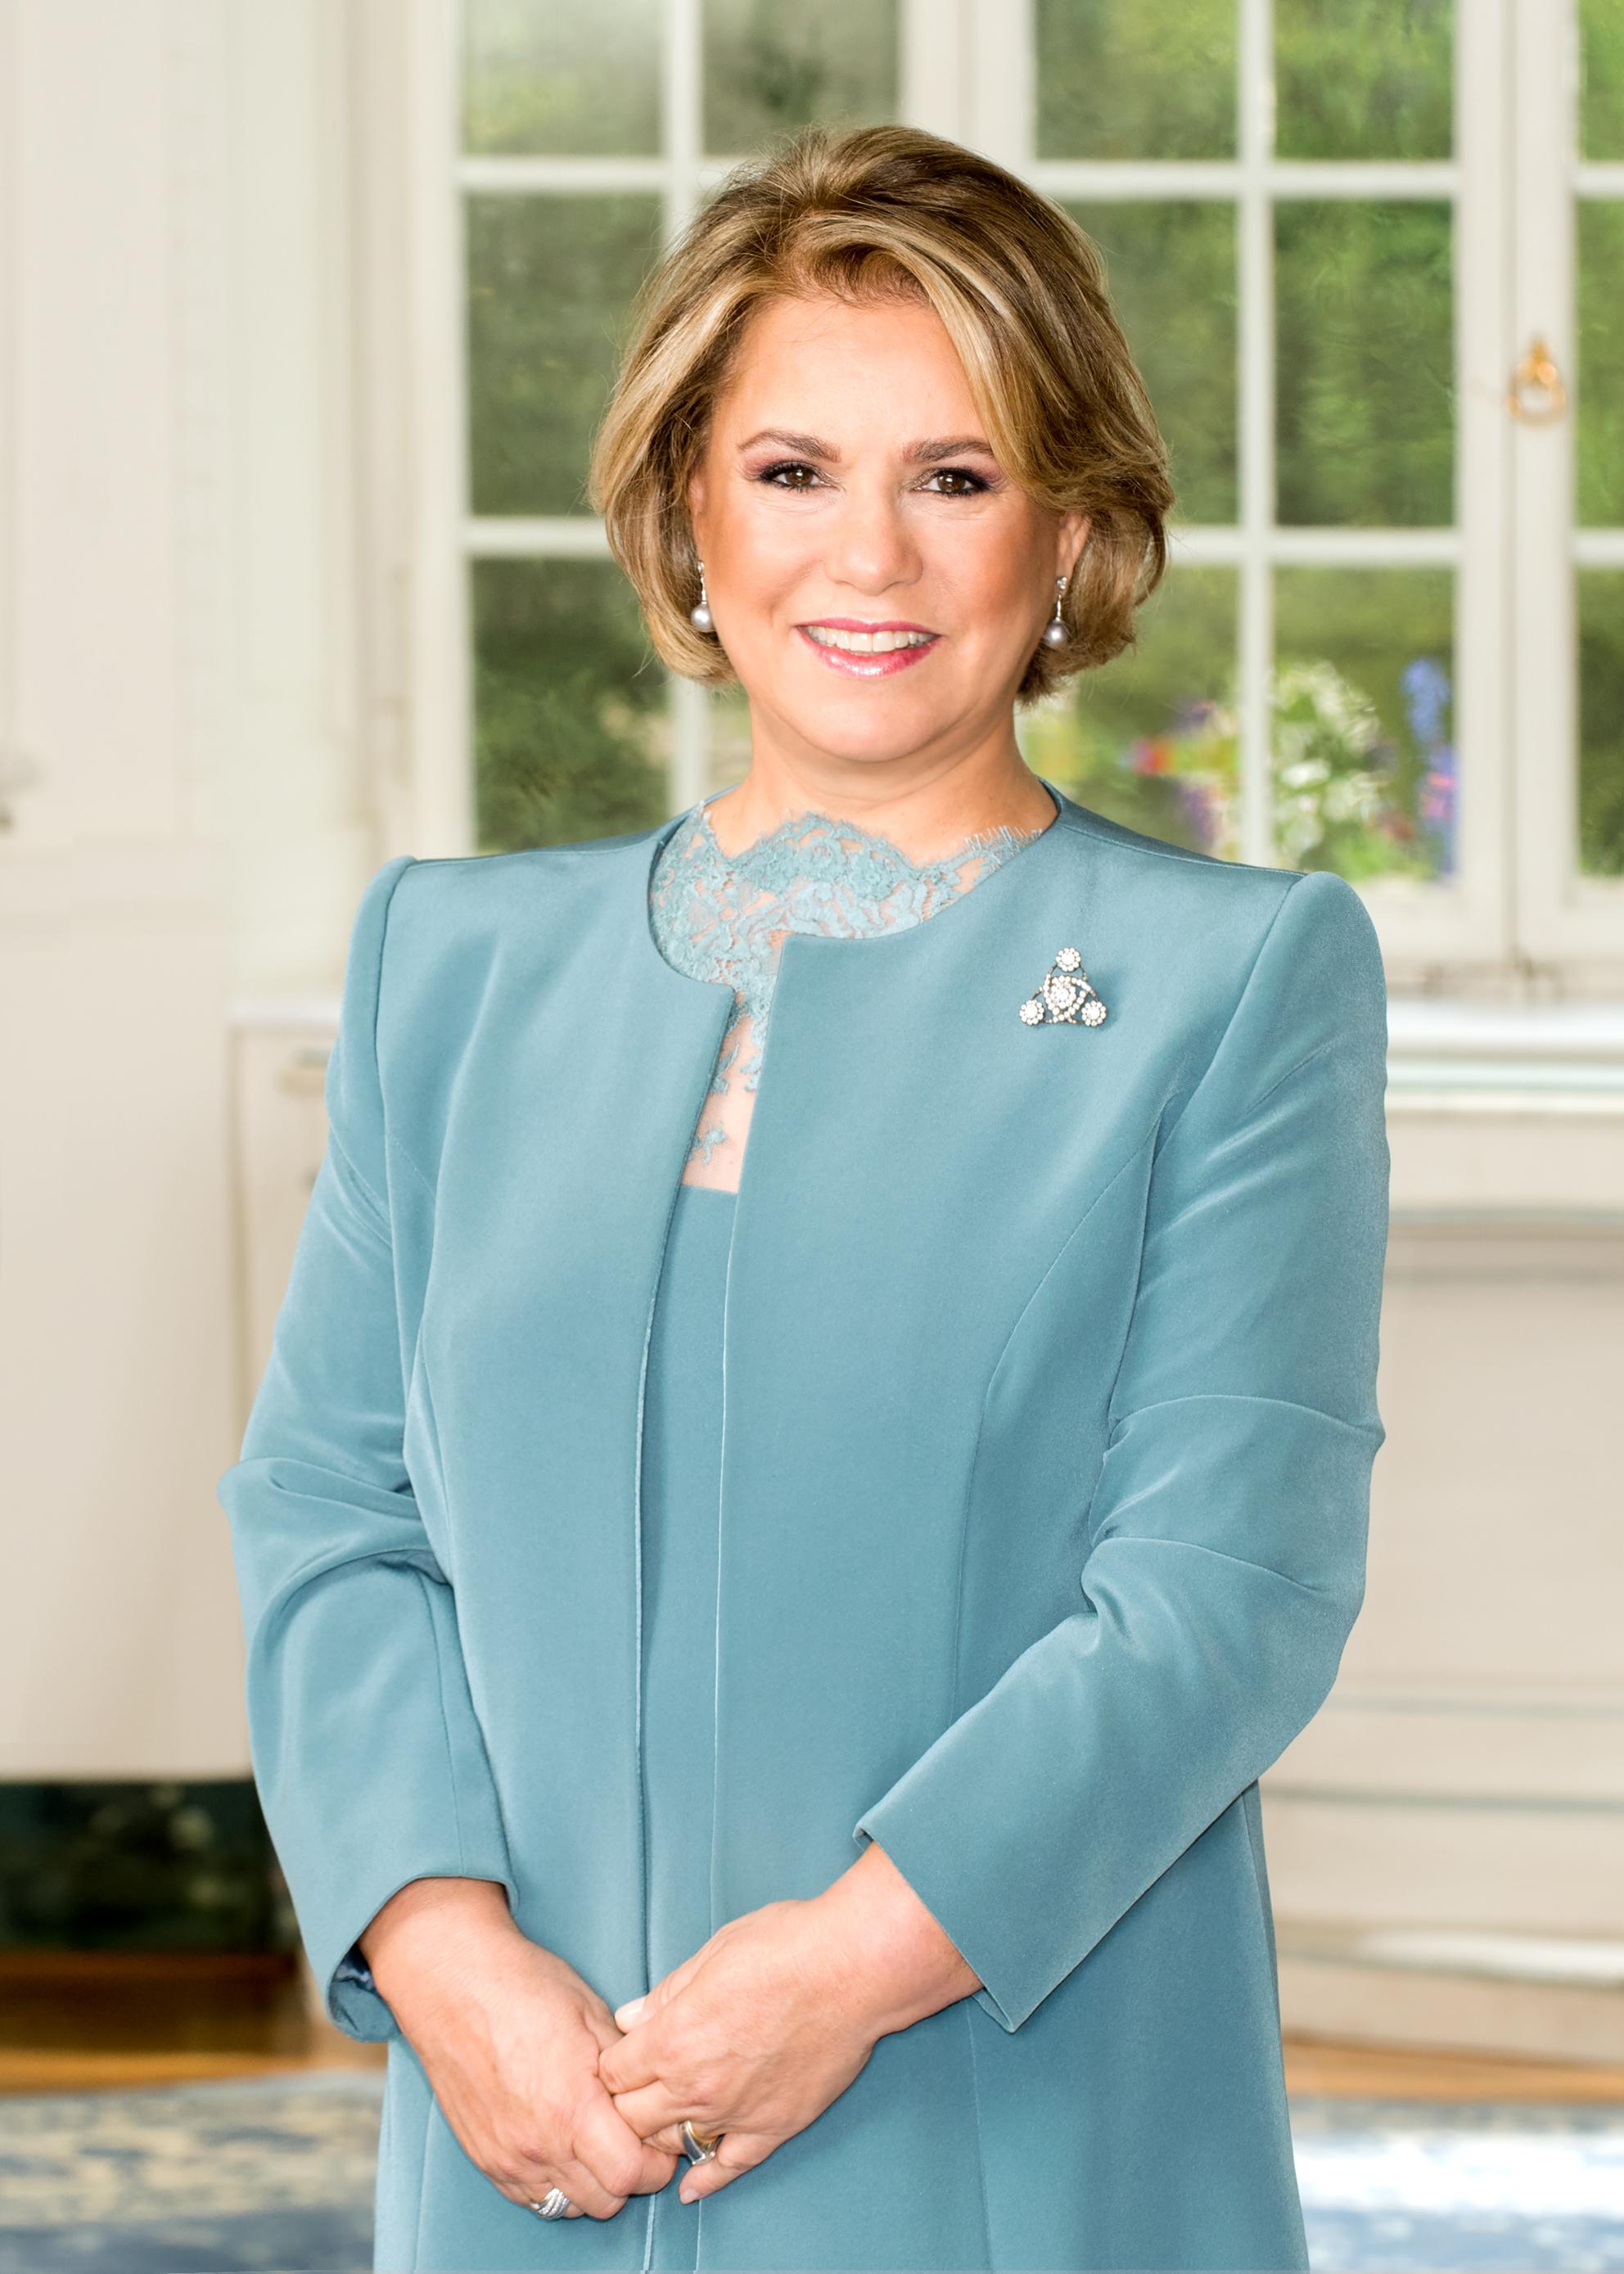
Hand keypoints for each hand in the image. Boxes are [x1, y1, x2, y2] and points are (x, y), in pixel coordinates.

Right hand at [360, 1878, 678, 2220]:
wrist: (454, 1987)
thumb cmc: (523, 1990)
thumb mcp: (593, 2016)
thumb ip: (626, 2069)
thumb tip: (651, 2098)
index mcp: (572, 2108)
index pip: (631, 2174)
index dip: (655, 2163)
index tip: (658, 2141)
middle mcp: (539, 2145)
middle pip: (604, 2201)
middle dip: (629, 2176)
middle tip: (631, 2140)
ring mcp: (508, 2158)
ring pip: (568, 2206)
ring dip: (591, 2184)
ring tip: (595, 2143)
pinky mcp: (485, 2160)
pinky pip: (532, 2198)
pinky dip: (555, 2184)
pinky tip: (561, 2148)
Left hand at [597, 1842, 979, 2204]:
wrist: (851, 1967)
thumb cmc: (785, 1946)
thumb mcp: (711, 1953)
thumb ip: (666, 1994)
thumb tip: (631, 2018)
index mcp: (672, 2038)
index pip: (613, 2073)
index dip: (614, 2063)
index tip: (623, 2056)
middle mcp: (695, 2085)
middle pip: (632, 2117)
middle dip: (627, 2102)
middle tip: (638, 2088)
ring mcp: (735, 2112)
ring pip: (673, 2144)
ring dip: (662, 2134)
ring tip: (663, 2121)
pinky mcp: (773, 2126)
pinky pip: (730, 2166)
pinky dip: (706, 2180)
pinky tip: (690, 2186)